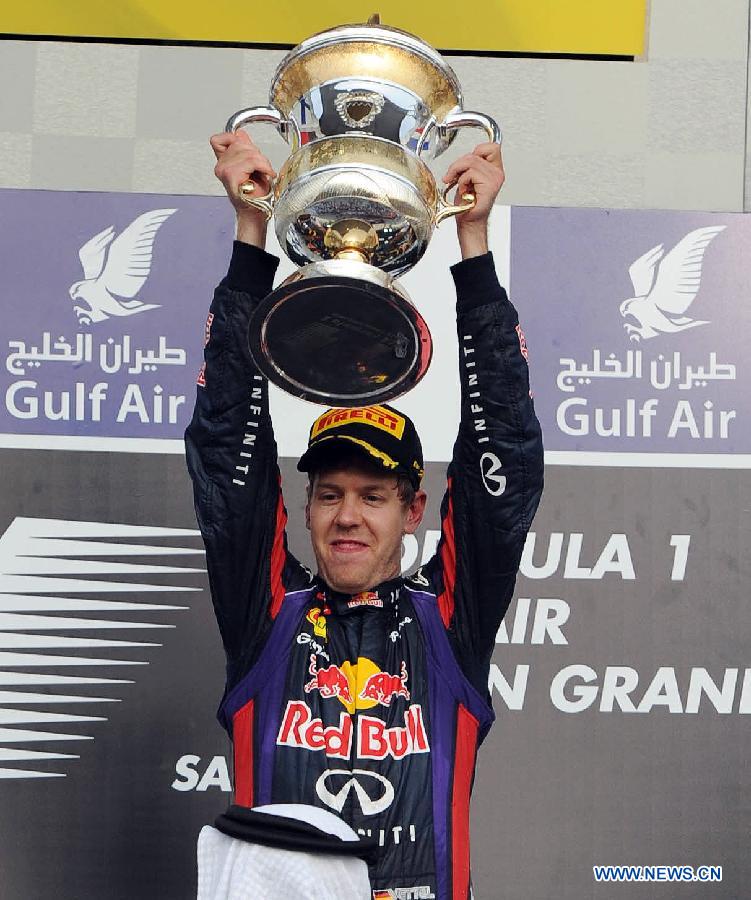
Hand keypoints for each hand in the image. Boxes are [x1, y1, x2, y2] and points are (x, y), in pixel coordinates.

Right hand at [210, 130, 276, 246]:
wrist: (257, 212)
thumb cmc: (255, 195)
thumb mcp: (252, 164)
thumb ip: (245, 147)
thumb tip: (240, 134)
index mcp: (223, 162)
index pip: (220, 139)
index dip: (235, 139)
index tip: (249, 151)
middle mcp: (220, 166)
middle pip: (240, 143)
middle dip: (256, 154)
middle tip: (261, 168)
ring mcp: (224, 171)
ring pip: (248, 152)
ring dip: (262, 162)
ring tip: (263, 173)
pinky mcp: (231, 175)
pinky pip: (251, 161)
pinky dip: (263, 166)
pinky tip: (265, 175)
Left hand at [442, 142, 504, 257]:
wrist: (469, 223)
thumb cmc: (468, 205)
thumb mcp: (467, 179)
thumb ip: (469, 165)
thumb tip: (461, 159)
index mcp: (495, 170)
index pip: (491, 147)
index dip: (476, 150)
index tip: (465, 163)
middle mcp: (497, 173)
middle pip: (475, 153)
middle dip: (458, 164)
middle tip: (452, 176)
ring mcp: (495, 179)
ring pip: (471, 161)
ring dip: (458, 173)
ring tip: (459, 185)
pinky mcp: (490, 185)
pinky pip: (470, 173)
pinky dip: (462, 181)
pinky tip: (464, 191)